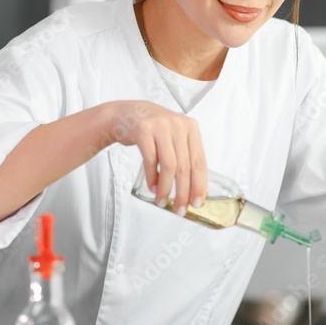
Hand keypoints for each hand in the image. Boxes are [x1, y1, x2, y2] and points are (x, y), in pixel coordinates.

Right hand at [108, 100, 207, 214]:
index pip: (199, 161)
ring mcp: (160, 126)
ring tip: (161, 201)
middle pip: (185, 166)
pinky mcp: (143, 130)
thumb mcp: (174, 136)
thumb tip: (193, 189)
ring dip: (165, 188)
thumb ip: (185, 155)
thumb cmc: (152, 130)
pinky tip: (152, 188)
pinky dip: (152, 178)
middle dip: (182, 192)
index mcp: (191, 128)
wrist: (126, 115)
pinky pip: (151, 160)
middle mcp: (178, 125)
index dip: (199, 185)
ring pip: (169, 165)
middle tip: (179, 209)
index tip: (197, 202)